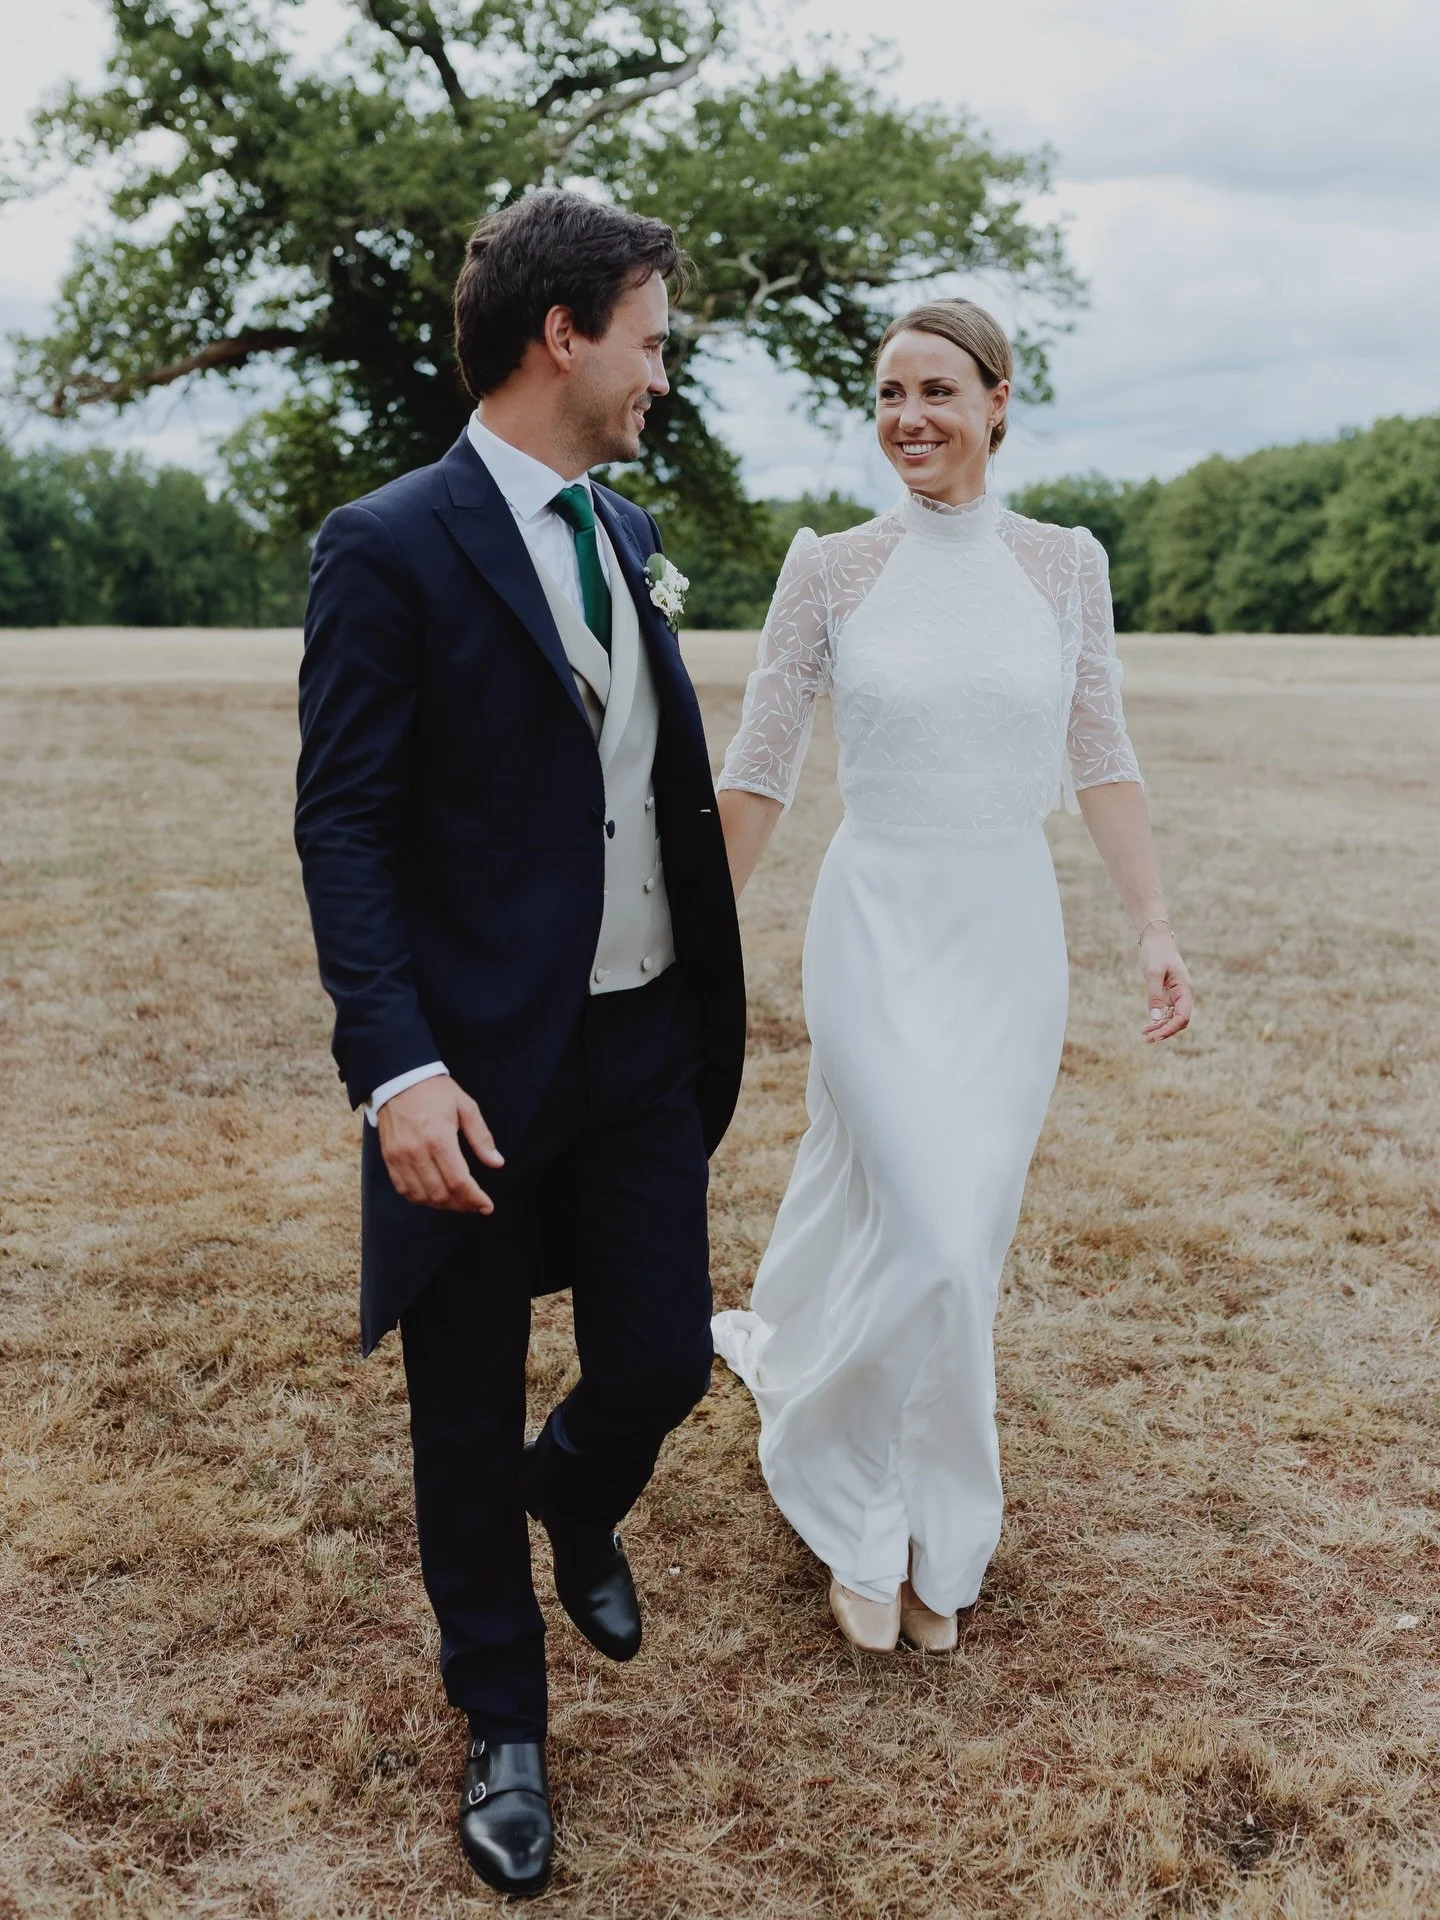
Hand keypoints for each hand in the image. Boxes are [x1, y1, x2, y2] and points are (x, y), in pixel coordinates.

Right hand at [376, 1074, 503, 1211]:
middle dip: (462, 1205)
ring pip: (422, 1196)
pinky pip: (404, 1189)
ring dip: (442, 1205)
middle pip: (440, 1194)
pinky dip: (421, 1199)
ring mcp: (399, 1157)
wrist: (399, 1078)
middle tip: (475, 1204)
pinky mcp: (389, 1159)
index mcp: (439, 1138)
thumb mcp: (466, 1107)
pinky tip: (435, 1196)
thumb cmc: (435, 1091)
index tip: (487, 1206)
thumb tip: (497, 1162)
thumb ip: (481, 1137)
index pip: (458, 1181)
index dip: (475, 1199)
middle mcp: (416, 1151)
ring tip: (458, 1201)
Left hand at [1138, 926, 1193, 1043]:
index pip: (1183, 1017)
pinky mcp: (1170, 995)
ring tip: (1144, 1035)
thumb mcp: (1152, 973)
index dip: (1170, 1029)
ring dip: (1160, 1028)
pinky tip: (1147, 1026)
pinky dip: (1158, 1021)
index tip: (1155, 1036)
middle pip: (1179, 1021)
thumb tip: (1155, 1018)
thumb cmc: (1156, 954)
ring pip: (1173, 1019)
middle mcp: (1185, 995)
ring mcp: (1178, 996)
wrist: (1156, 940)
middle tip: (1147, 1039)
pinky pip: (1167, 1013)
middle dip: (1165, 1031)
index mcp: (1186, 990)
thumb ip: (1154, 995)